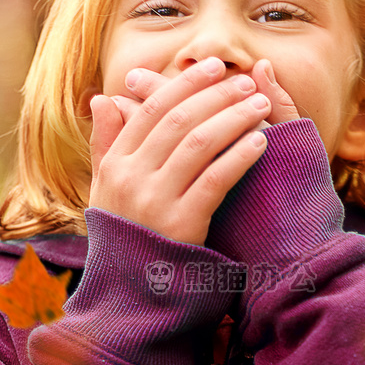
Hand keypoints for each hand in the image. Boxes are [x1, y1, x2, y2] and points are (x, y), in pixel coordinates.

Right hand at [88, 58, 276, 247]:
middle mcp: (131, 179)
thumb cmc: (126, 239)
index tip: (213, 66)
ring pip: (198, 144)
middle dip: (215, 95)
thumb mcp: (106, 191)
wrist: (130, 298)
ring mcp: (155, 203)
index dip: (184, 83)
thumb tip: (103, 97)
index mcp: (115, 164)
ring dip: (233, 119)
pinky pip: (215, 180)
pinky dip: (239, 157)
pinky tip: (261, 143)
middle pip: (177, 121)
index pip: (150, 109)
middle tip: (244, 82)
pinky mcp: (181, 227)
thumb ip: (105, 144)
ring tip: (259, 106)